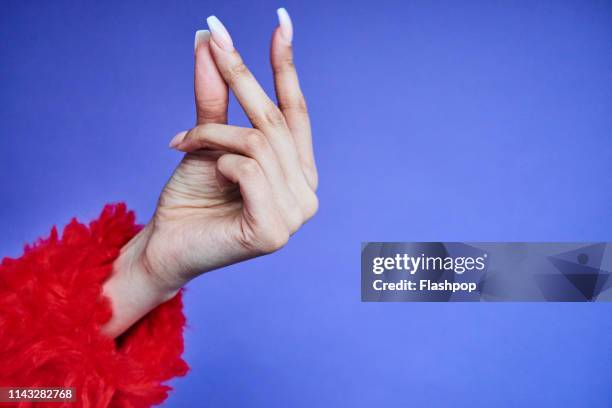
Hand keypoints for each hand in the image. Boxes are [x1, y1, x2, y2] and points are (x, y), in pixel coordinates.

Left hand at [103, 11, 317, 336]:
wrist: (166, 245)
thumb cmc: (190, 198)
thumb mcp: (206, 139)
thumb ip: (216, 97)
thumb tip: (209, 41)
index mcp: (298, 172)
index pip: (296, 113)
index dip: (287, 68)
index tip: (281, 23)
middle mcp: (306, 192)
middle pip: (276, 121)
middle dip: (241, 77)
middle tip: (214, 39)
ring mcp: (295, 215)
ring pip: (259, 142)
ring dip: (213, 134)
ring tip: (182, 144)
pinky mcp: (274, 231)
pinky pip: (248, 169)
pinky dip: (219, 160)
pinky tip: (208, 174)